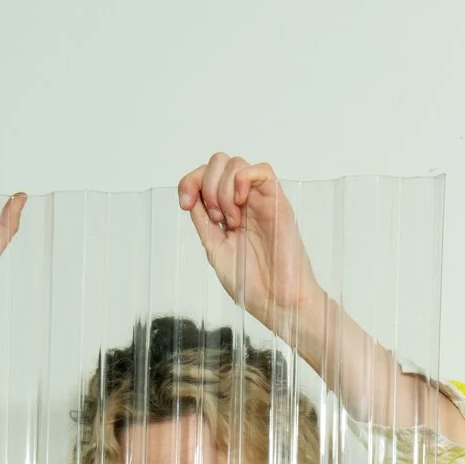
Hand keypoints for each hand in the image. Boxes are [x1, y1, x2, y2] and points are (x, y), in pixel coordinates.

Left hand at [178, 152, 324, 340]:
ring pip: (236, 163)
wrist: (277, 301)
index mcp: (228, 213)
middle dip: (206, 184)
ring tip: (232, 220)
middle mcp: (244, 203)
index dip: (190, 182)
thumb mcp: (215, 250)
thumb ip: (203, 223)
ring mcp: (261, 201)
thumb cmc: (252, 285)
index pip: (205, 176)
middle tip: (216, 218)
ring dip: (223, 189)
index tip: (186, 204)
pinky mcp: (278, 202)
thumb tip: (192, 198)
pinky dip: (243, 179)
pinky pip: (262, 170)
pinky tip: (240, 202)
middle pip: (218, 162)